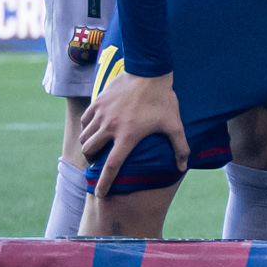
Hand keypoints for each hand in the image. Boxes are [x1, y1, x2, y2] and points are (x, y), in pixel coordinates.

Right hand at [82, 67, 184, 202]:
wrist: (148, 72)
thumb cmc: (163, 100)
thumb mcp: (174, 124)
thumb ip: (180, 147)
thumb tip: (182, 167)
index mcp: (128, 136)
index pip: (112, 166)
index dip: (105, 182)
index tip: (100, 194)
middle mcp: (110, 127)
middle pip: (90, 152)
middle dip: (92, 161)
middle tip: (98, 162)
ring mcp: (101, 114)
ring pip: (84, 137)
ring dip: (88, 145)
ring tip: (96, 146)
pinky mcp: (97, 103)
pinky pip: (84, 121)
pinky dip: (86, 128)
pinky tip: (95, 128)